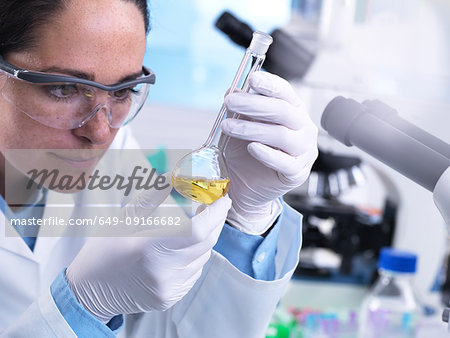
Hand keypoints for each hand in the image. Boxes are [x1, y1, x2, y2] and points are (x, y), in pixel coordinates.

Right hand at [66, 177, 231, 322]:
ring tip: (187, 229)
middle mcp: (163, 271)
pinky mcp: (172, 298)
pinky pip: (195, 272)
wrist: (90, 290)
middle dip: (215, 221)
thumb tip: (175, 176)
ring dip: (203, 239)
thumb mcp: (124, 218)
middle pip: (206, 242)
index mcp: (148, 247)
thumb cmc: (104, 250)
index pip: (197, 230)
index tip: (223, 199)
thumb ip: (153, 197)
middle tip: (213, 206)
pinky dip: (193, 257)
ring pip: (203, 257)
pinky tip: (178, 250)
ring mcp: (169, 288)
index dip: (216, 213)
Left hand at [221, 71, 317, 234]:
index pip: (286, 93)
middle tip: (230, 102)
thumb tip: (232, 91)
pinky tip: (252, 148)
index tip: (252, 79)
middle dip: (254, 105)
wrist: (245, 186)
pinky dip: (267, 154)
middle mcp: (303, 128)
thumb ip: (239, 110)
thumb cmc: (245, 154)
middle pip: (283, 111)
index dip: (270, 85)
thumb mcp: (239, 126)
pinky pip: (284, 162)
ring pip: (281, 135)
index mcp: (293, 111)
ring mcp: (304, 151)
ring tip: (228, 126)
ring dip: (252, 129)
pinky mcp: (297, 172)